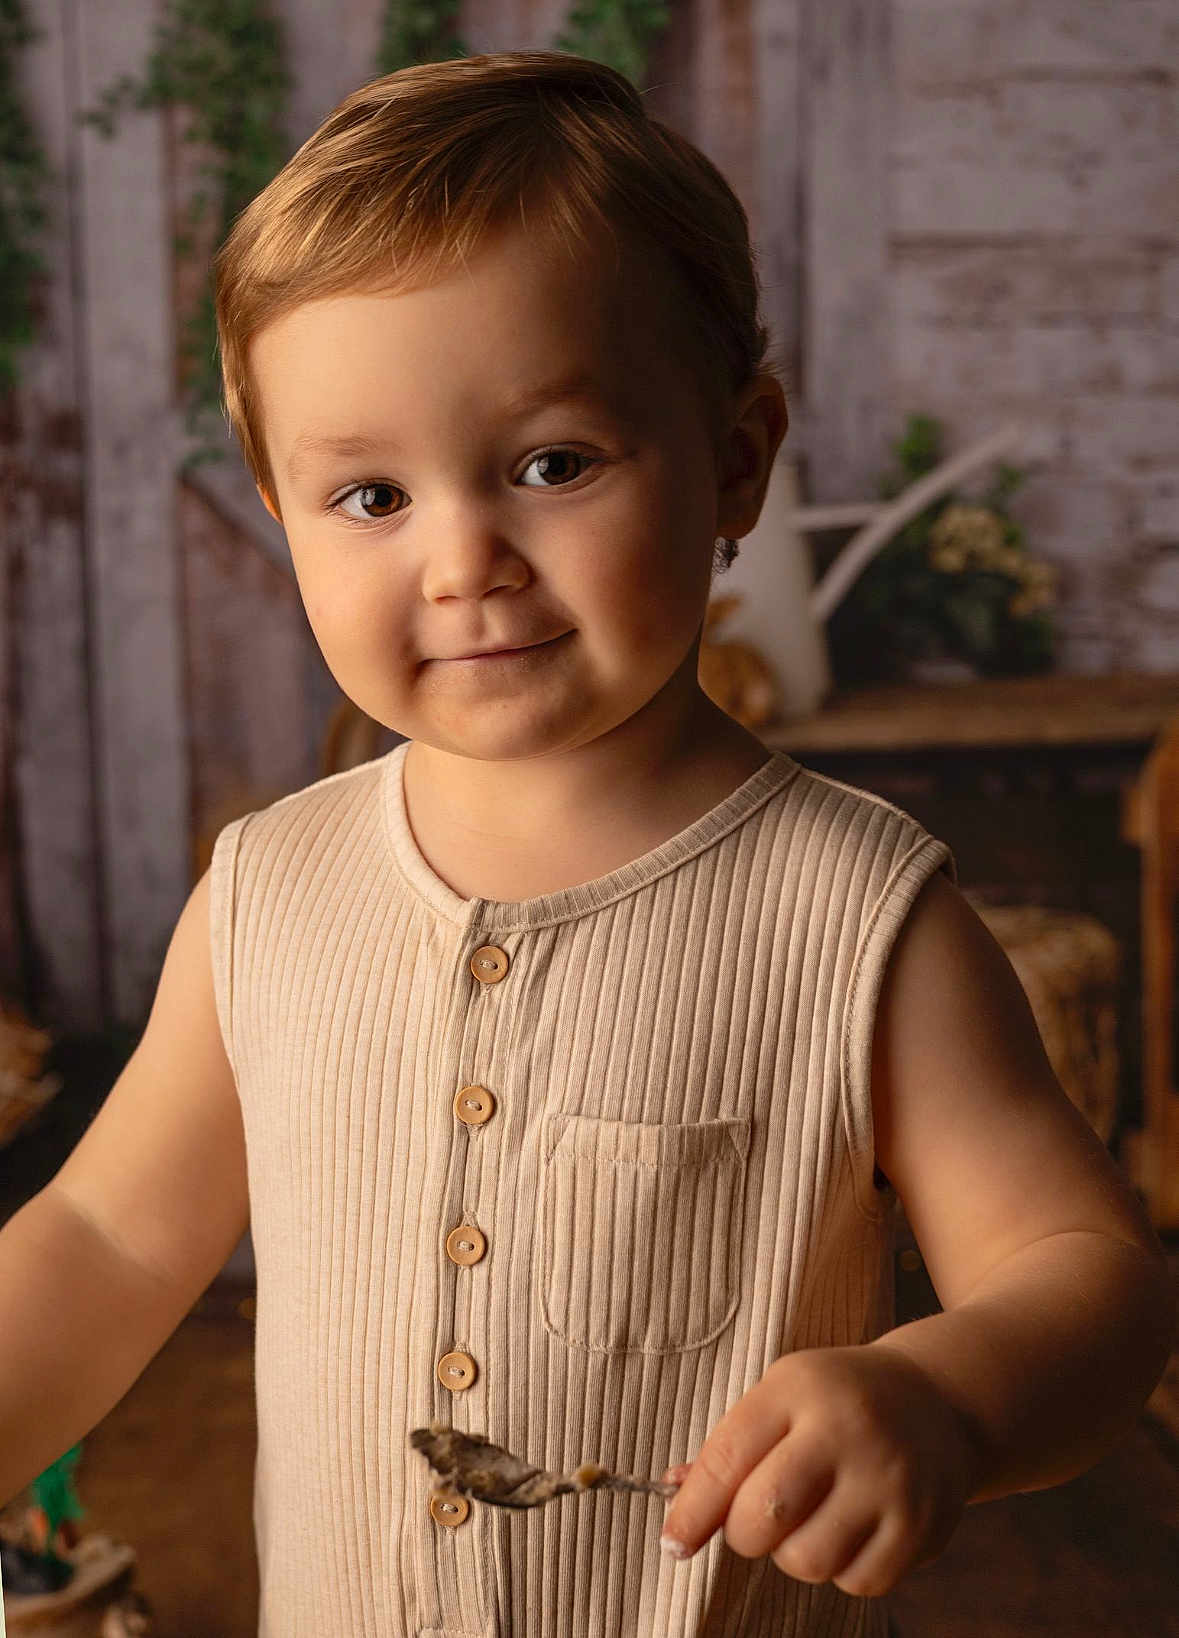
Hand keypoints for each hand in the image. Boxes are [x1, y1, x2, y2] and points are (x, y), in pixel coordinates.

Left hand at [659, 1342, 982, 1596]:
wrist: (938, 1401)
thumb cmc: (837, 1401)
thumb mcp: (783, 1395)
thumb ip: (731, 1447)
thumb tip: (672, 1493)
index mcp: (799, 1388)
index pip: (728, 1457)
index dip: (692, 1510)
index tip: (673, 1542)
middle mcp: (847, 1428)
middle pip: (763, 1516)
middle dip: (742, 1533)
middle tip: (753, 1522)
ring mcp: (888, 1478)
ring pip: (807, 1559)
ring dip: (792, 1554)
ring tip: (809, 1520)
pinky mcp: (922, 1525)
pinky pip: (857, 1582)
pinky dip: (842, 1569)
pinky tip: (850, 1531)